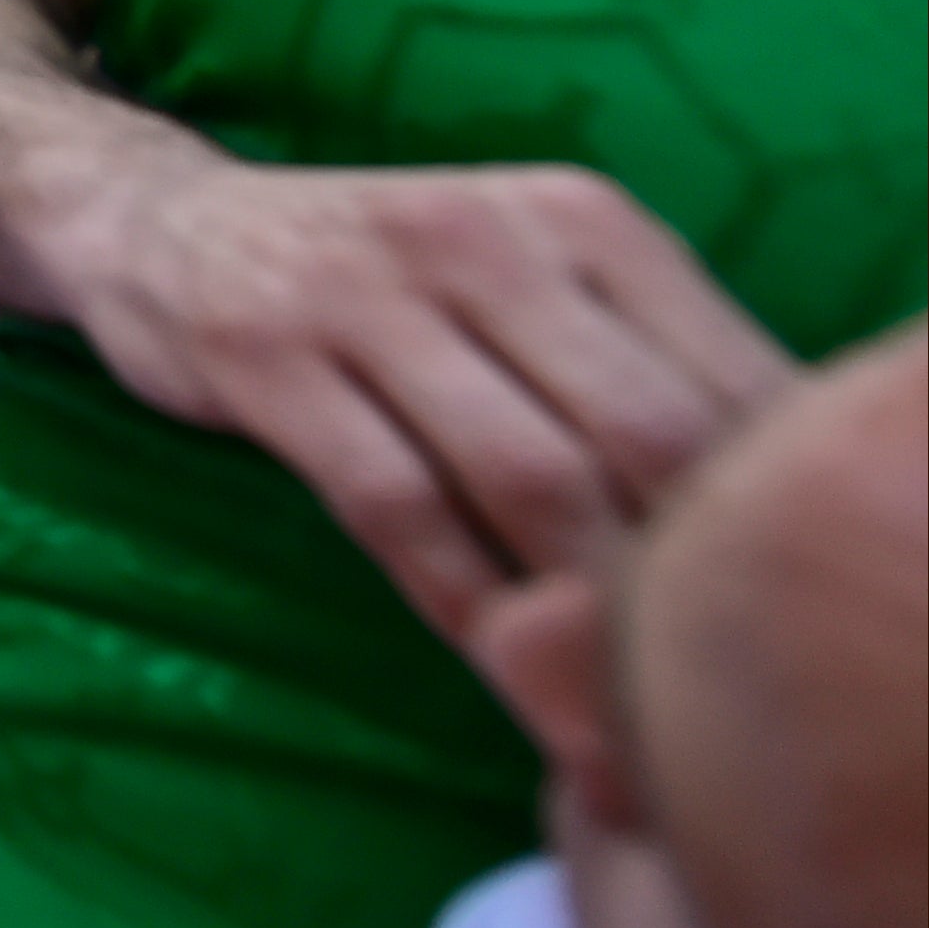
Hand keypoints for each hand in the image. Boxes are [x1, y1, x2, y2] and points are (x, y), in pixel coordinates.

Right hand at [46, 152, 799, 640]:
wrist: (162, 223)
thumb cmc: (380, 281)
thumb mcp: (525, 278)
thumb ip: (635, 372)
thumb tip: (766, 521)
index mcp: (582, 221)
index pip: (724, 384)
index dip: (764, 517)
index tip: (760, 620)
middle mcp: (487, 237)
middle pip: (642, 435)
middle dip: (680, 581)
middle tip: (694, 695)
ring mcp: (368, 289)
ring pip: (525, 474)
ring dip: (576, 611)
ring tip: (605, 706)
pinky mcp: (268, 353)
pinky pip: (393, 500)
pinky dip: (456, 594)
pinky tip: (487, 651)